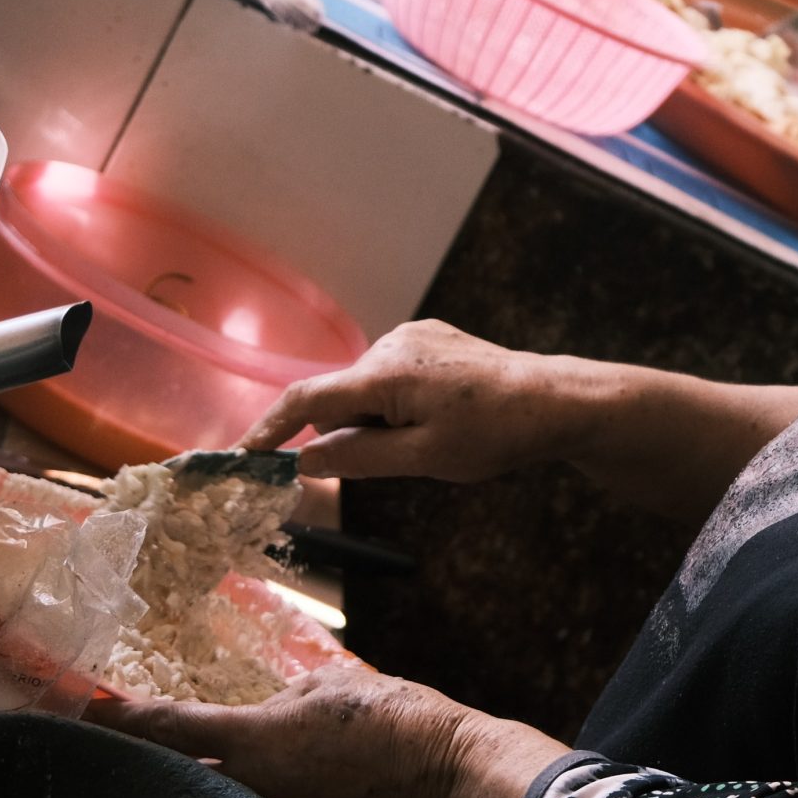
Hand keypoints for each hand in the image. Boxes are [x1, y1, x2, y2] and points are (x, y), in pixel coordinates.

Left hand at [87, 667, 567, 797]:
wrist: (450, 777)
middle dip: (131, 764)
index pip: (163, 728)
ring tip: (144, 777)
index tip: (75, 707)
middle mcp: (250, 791)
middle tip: (94, 750)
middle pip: (168, 779)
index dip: (114, 716)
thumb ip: (277, 698)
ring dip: (177, 792)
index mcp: (251, 741)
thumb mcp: (327, 687)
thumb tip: (256, 715)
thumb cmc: (396, 721)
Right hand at [241, 320, 584, 482]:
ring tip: (432, 439)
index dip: (268, 428)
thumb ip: (359, 456)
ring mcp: (412, 337)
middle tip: (390, 460)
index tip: (241, 456)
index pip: (306, 400)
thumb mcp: (425, 458)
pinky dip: (394, 404)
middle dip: (343, 433)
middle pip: (337, 397)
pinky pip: (389, 377)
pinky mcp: (430, 339)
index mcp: (386, 373)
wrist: (556, 400)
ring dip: (375, 421)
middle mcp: (391, 345)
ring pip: (364, 390)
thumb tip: (302, 461)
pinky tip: (437, 419)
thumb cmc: (496, 434)